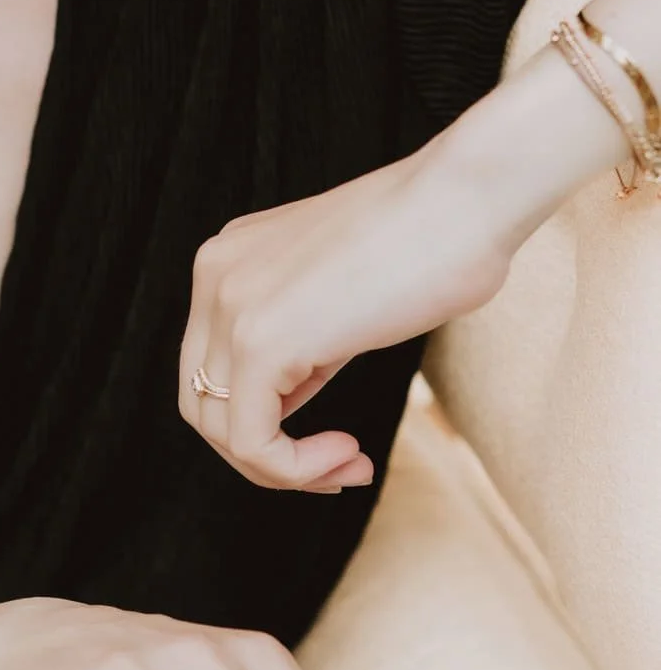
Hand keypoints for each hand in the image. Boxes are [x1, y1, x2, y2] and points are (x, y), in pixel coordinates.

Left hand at [179, 144, 512, 491]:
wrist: (466, 199)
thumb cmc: (432, 241)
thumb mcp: (339, 295)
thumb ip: (300, 338)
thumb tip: (286, 401)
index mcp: (229, 259)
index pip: (213, 369)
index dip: (267, 424)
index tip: (338, 444)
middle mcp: (215, 274)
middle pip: (203, 403)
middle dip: (268, 454)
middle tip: (341, 467)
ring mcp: (229, 304)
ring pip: (218, 428)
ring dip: (286, 469)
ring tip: (351, 464)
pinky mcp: (259, 339)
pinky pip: (249, 441)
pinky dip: (294, 470)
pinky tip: (350, 456)